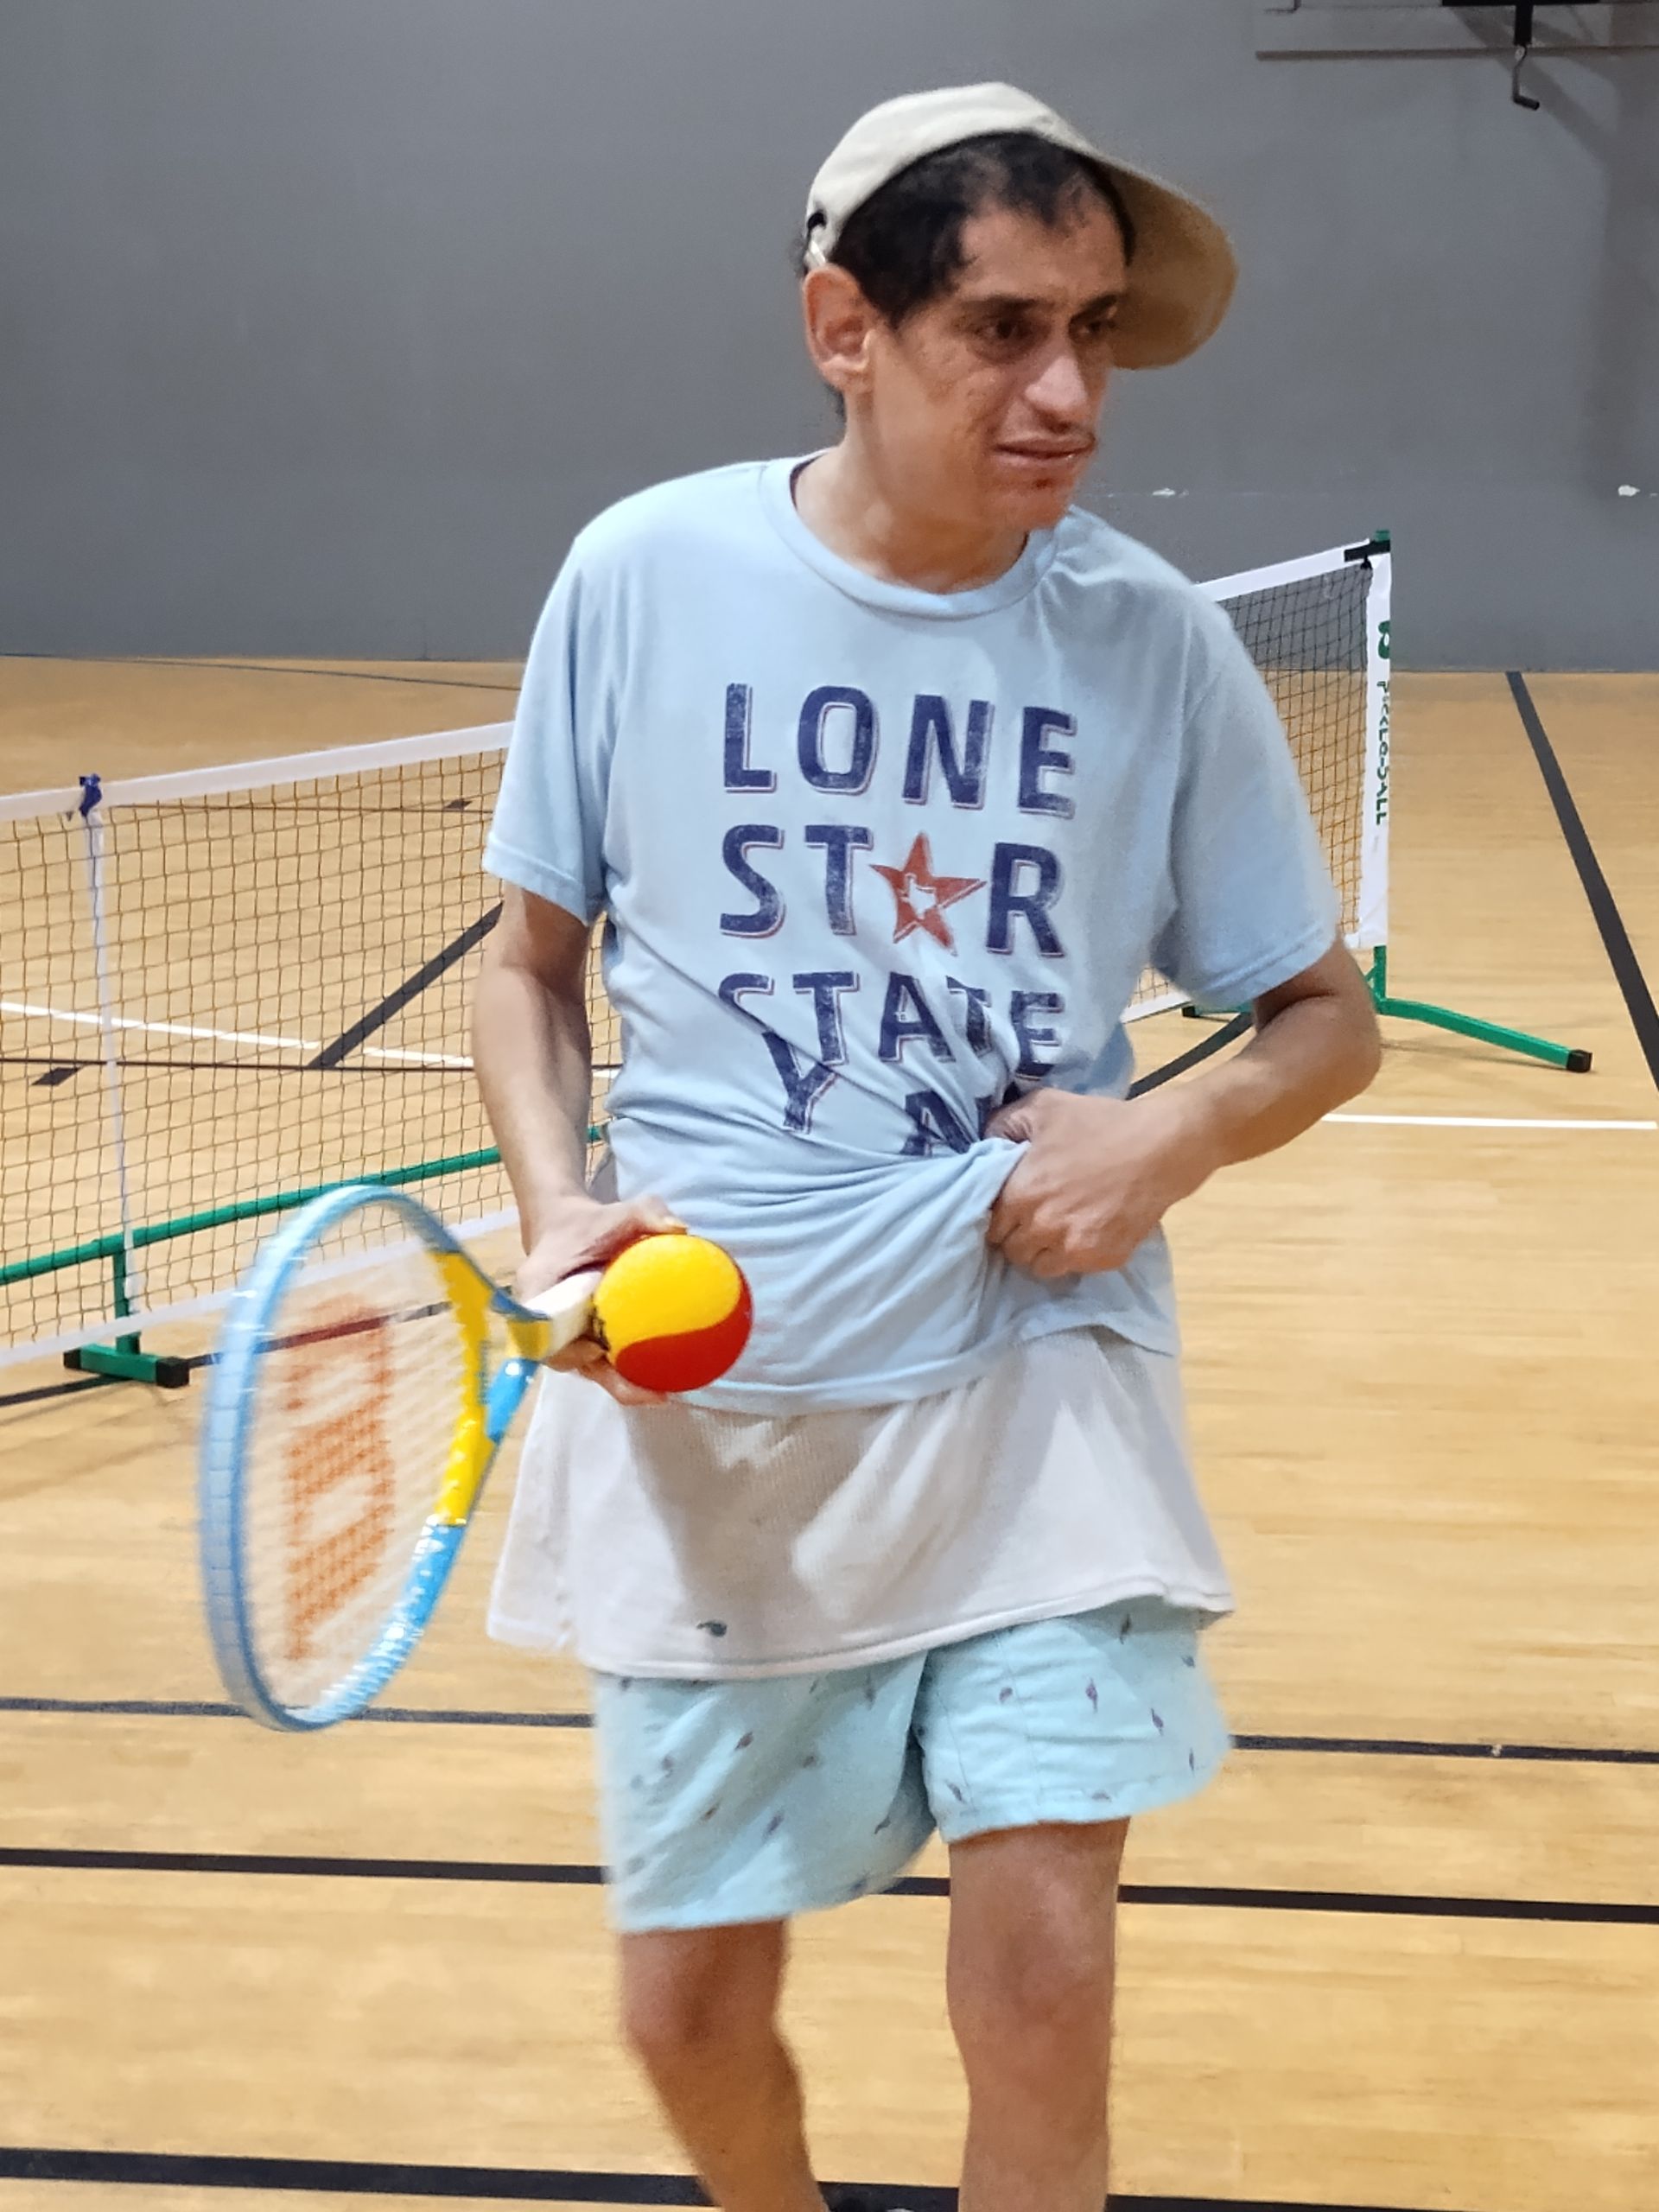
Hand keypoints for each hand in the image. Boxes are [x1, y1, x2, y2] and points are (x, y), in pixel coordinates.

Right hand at [516, 1191, 684, 1406]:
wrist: (567, 1227)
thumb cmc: (589, 1223)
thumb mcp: (617, 1211)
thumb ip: (646, 1212)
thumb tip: (680, 1228)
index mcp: (538, 1290)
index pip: (542, 1330)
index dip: (566, 1349)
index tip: (596, 1351)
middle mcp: (544, 1321)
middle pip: (569, 1361)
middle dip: (609, 1381)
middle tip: (652, 1393)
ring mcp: (563, 1334)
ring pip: (587, 1367)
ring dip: (621, 1382)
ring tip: (663, 1393)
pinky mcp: (581, 1338)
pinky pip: (602, 1359)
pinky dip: (628, 1368)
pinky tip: (665, 1374)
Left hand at [985, 1088, 1218, 1279]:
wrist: (1162, 1145)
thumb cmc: (1100, 1123)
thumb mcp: (1043, 1107)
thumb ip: (1003, 1125)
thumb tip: (985, 1144)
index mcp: (1020, 1195)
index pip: (989, 1226)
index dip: (998, 1216)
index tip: (1011, 1207)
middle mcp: (1042, 1229)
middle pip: (1012, 1251)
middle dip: (1018, 1235)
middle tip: (1034, 1217)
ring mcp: (1074, 1249)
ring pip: (1040, 1268)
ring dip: (1043, 1252)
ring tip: (1057, 1231)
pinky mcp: (1104, 1258)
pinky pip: (1076, 1270)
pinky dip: (1075, 1256)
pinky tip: (1085, 1231)